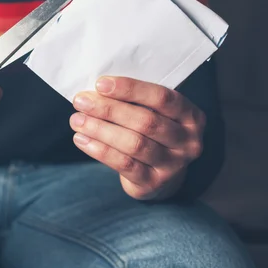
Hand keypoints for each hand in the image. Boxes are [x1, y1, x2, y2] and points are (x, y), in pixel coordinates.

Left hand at [69, 76, 204, 199]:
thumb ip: (135, 102)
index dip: (130, 89)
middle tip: (81, 101)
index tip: (100, 83)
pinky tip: (82, 140)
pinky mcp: (153, 183)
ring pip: (133, 143)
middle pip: (145, 121)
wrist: (161, 177)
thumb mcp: (154, 114)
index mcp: (191, 116)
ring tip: (76, 120)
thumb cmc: (152, 134)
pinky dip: (100, 150)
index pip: (162, 97)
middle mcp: (188, 141)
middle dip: (109, 109)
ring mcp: (173, 165)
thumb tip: (95, 90)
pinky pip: (124, 164)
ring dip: (100, 130)